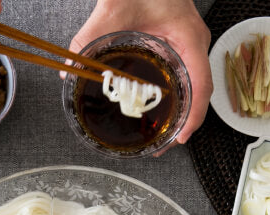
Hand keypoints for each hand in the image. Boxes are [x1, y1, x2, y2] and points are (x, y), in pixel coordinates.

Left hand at [70, 0, 211, 144]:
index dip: (193, 118)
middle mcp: (194, 44)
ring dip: (181, 112)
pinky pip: (186, 76)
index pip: (201, 86)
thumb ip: (87, 39)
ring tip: (160, 134)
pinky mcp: (180, 43)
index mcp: (188, 39)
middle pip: (199, 93)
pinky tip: (157, 108)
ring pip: (194, 86)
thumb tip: (68, 70)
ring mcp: (190, 44)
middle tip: (162, 146)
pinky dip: (176, 96)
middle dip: (184, 123)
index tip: (180, 138)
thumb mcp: (112, 8)